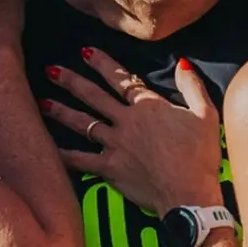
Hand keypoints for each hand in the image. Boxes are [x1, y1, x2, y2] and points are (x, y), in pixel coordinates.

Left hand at [41, 49, 222, 215]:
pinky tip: (49, 148)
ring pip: (83, 123)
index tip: (85, 51)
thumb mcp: (206, 114)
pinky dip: (65, 154)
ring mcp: (115, 145)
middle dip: (71, 81)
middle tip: (51, 71)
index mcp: (147, 106)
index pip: (120, 79)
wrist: (188, 195)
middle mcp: (126, 122)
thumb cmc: (200, 156)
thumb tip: (182, 63)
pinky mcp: (109, 169)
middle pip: (93, 96)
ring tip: (42, 102)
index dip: (102, 63)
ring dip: (61, 112)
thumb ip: (192, 87)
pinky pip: (82, 160)